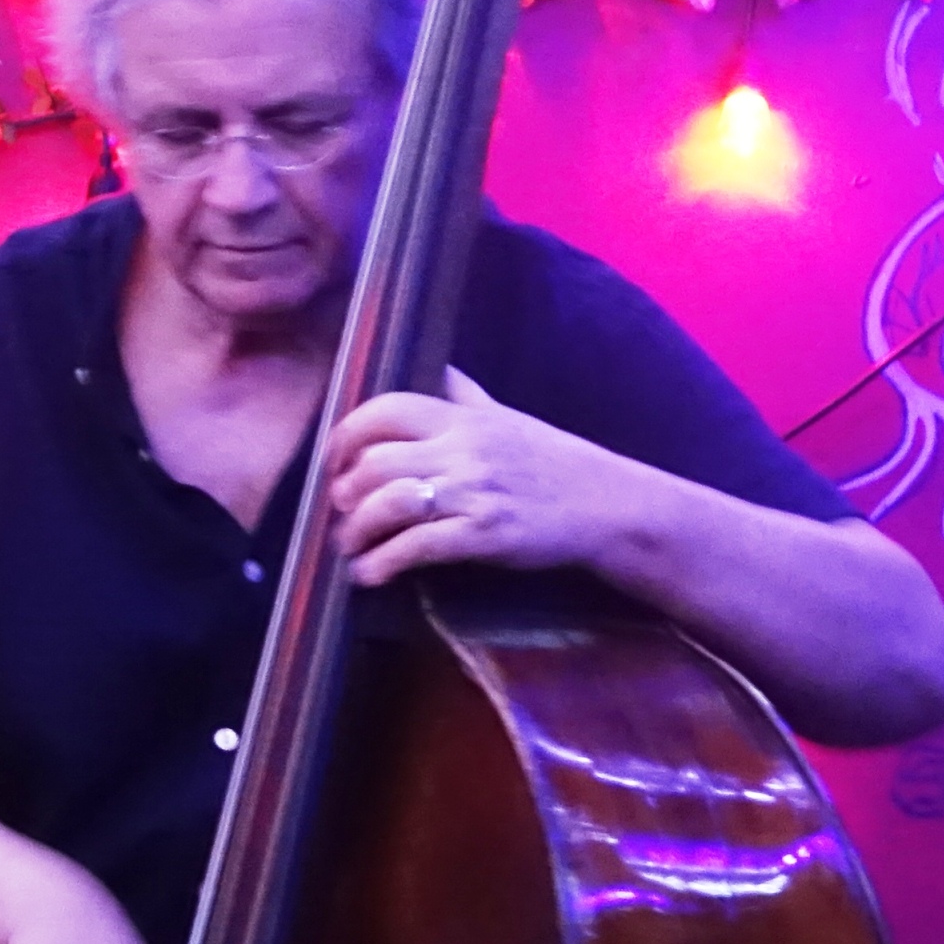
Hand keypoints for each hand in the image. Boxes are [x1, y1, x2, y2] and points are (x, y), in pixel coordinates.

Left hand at [320, 370, 655, 588]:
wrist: (609, 506)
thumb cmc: (554, 463)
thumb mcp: (508, 418)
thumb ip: (466, 396)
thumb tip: (439, 369)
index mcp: (464, 417)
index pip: (386, 409)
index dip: (346, 435)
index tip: (333, 461)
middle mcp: (464, 449)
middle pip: (376, 461)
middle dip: (346, 490)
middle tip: (341, 510)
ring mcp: (475, 492)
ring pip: (389, 504)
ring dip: (356, 531)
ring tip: (350, 546)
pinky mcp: (485, 535)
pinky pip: (417, 547)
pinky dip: (382, 563)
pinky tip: (370, 574)